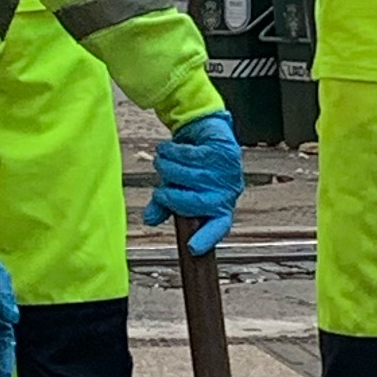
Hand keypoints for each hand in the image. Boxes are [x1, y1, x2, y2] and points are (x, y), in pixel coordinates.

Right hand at [144, 110, 243, 256]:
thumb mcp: (174, 187)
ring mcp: (228, 171)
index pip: (218, 226)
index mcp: (220, 206)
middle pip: (197, 202)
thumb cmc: (190, 164)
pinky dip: (173, 152)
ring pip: (191, 177)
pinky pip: (191, 156)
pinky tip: (168, 149)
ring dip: (169, 168)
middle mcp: (227, 191)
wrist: (202, 129)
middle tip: (160, 191)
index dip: (206, 238)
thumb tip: (149, 220)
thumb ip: (164, 205)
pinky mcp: (223, 149)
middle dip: (173, 196)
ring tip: (162, 162)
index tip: (193, 247)